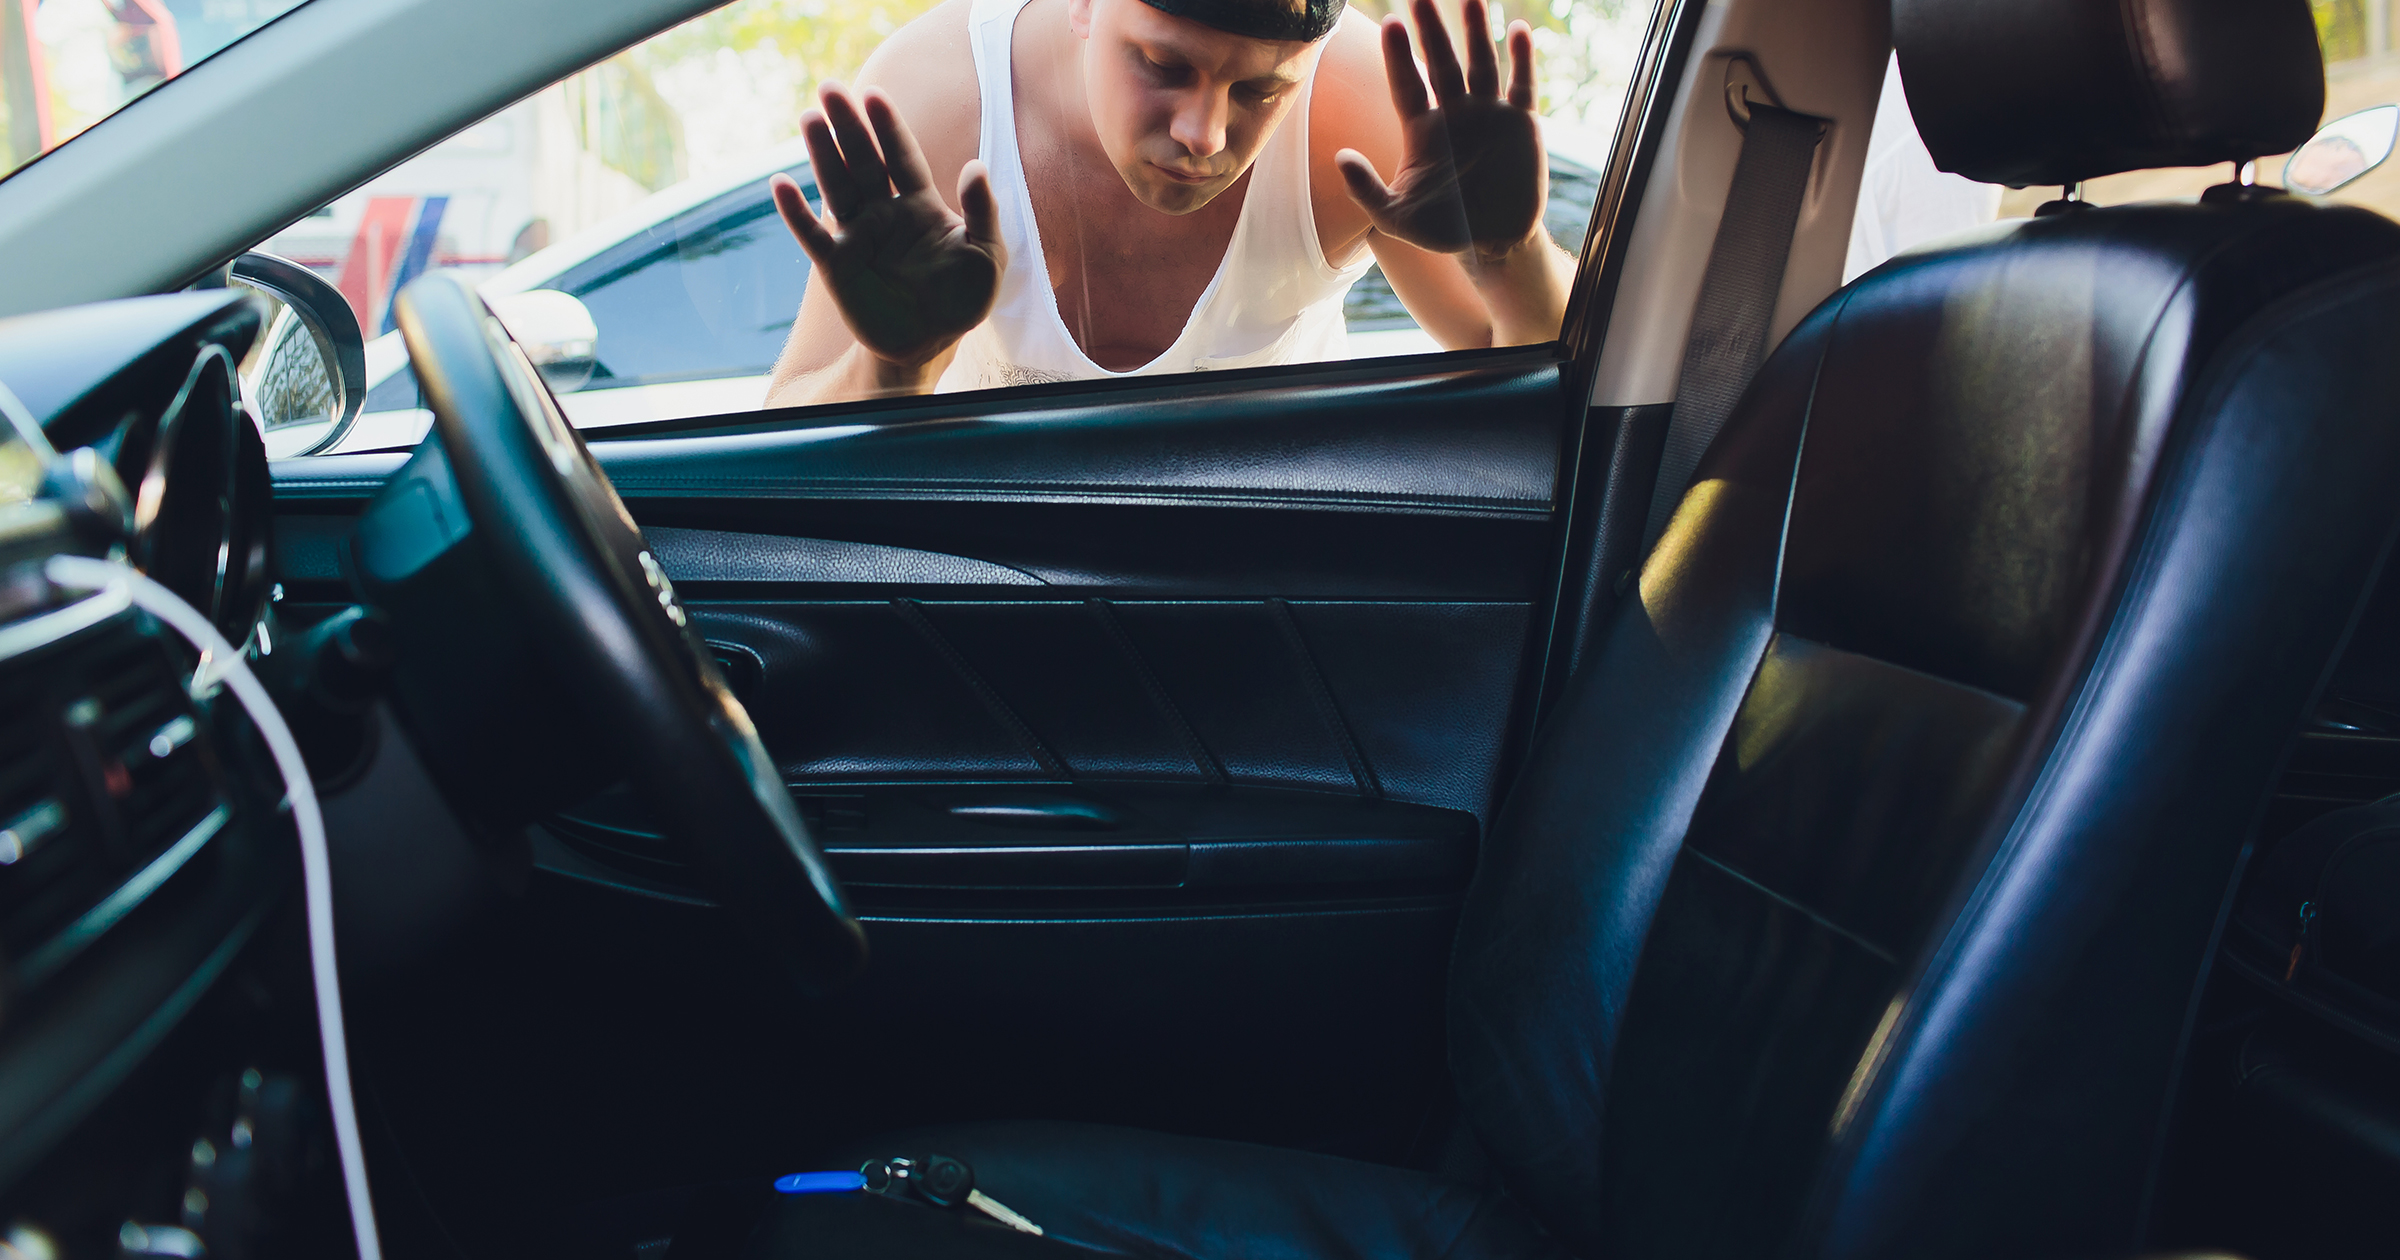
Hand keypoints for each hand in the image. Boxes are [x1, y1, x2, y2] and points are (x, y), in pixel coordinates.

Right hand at [774, 84, 1005, 368]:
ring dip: (822, 154)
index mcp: (921, 206)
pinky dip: (794, 212)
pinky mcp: (837, 265)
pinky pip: (810, 234)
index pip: (902, 157)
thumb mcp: (987, 256)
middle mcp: (885, 213)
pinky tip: (780, 185)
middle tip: (830, 88)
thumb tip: (975, 167)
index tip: (874, 96)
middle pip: (863, 161)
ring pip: (836, 186)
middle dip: (848, 126)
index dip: (888, 127)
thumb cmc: (963, 299)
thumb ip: (982, 212)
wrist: (930, 343)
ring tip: (809, 118)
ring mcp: (858, 236)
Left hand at [1335, 0, 1547, 262]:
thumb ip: (1366, 190)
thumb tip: (1339, 157)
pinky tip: (1519, 30)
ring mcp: (1488, 115)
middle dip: (1432, 28)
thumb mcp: (1397, 218)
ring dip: (1476, 30)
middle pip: (1441, 62)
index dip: (1399, 56)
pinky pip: (1521, 85)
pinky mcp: (1520, 124)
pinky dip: (1523, 59)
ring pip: (1480, 63)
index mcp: (1422, 132)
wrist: (1493, 244)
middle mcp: (1454, 115)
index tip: (1390, 25)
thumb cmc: (1442, 230)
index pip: (1407, 85)